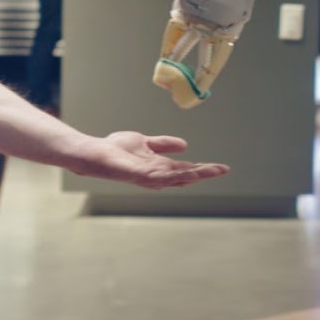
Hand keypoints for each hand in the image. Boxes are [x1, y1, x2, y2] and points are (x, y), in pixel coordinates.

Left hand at [69, 131, 228, 189]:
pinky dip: (180, 175)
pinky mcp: (142, 176)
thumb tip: (185, 145)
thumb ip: (163, 144)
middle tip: (224, 169)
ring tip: (216, 171)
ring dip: (198, 175)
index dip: (203, 168)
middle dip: (205, 173)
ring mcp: (151, 178)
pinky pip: (164, 177)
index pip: (186, 169)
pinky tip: (192, 174)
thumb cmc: (116, 149)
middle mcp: (158, 175)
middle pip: (186, 175)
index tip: (221, 167)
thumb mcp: (145, 142)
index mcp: (159, 167)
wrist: (96, 153)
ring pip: (179, 177)